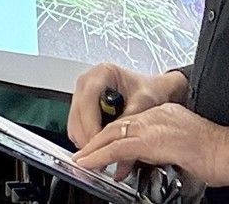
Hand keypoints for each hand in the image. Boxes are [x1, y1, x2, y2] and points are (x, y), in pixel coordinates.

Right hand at [67, 63, 188, 150]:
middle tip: (98, 156)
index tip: (98, 143)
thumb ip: (128, 122)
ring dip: (85, 140)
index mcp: (102, 73)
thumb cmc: (150, 90)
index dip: (91, 124)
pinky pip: (76, 127)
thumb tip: (116, 144)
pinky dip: (85, 139)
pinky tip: (100, 147)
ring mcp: (83, 93)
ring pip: (74, 122)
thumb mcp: (143, 103)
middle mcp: (89, 81)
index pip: (88, 100)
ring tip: (101, 155)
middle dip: (87, 137)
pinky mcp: (82, 106)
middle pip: (77, 113)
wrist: (154, 89)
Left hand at [72, 103, 228, 187]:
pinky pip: (118, 146)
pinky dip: (99, 155)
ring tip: (80, 161)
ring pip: (113, 134)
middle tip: (82, 155)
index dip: (111, 136)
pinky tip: (89, 163)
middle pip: (118, 125)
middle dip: (97, 140)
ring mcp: (154, 124)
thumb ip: (163, 149)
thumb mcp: (182, 148)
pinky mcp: (151, 139)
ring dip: (94, 148)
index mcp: (164, 114)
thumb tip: (149, 161)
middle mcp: (157, 115)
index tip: (98, 148)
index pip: (130, 123)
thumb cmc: (215, 153)